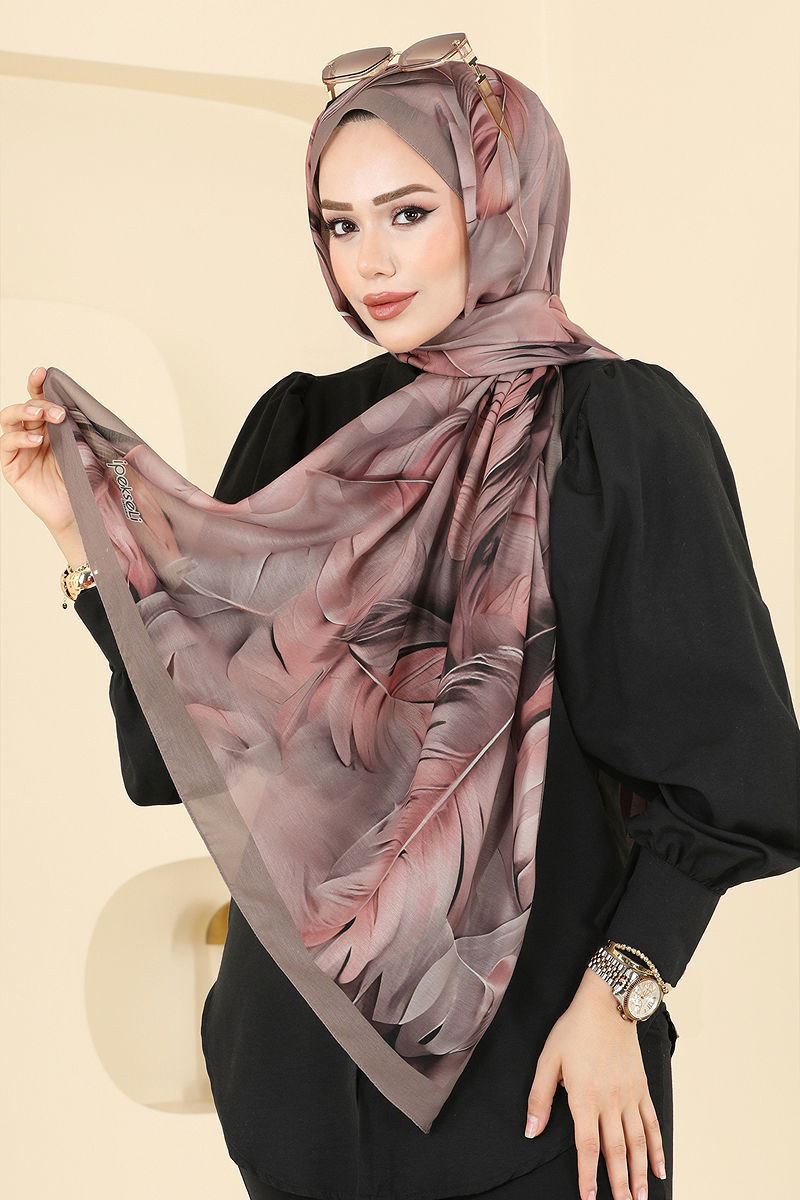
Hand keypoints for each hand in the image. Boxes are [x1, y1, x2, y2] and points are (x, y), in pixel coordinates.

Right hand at [1, 367, 76, 534]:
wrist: (80, 512)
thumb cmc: (85, 481)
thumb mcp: (85, 448)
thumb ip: (78, 427)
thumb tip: (80, 402)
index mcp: (50, 426)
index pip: (40, 399)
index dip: (38, 384)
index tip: (43, 372)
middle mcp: (32, 433)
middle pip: (26, 406)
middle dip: (39, 402)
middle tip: (57, 410)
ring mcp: (20, 449)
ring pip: (10, 419)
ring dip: (25, 412)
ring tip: (41, 415)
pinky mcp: (11, 466)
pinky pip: (7, 444)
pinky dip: (20, 437)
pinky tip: (36, 439)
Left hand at [525, 968, 666, 1199]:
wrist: (607, 1004)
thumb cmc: (574, 1030)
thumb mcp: (548, 1059)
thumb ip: (540, 1098)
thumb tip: (531, 1131)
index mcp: (584, 1097)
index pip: (587, 1146)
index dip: (588, 1176)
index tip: (589, 1199)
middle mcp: (610, 1101)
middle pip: (616, 1151)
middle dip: (619, 1183)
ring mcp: (629, 1095)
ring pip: (637, 1142)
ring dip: (641, 1172)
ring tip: (643, 1197)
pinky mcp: (641, 1087)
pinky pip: (652, 1122)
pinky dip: (657, 1146)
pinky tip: (660, 1166)